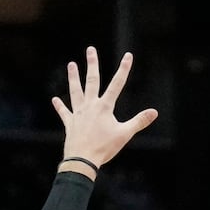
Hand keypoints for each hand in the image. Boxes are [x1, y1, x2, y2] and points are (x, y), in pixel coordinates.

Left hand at [53, 46, 158, 169]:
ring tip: (71, 65)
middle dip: (92, 64)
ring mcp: (78, 113)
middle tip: (90, 50)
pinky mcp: (70, 123)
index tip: (128, 56)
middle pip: (92, 81)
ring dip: (73, 77)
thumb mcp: (125, 134)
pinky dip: (60, 106)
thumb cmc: (104, 148)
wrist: (82, 160)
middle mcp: (90, 106)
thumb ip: (139, 121)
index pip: (117, 84)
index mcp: (104, 107)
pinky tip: (55, 99)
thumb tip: (154, 112)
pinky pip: (64, 112)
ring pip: (75, 91)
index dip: (124, 69)